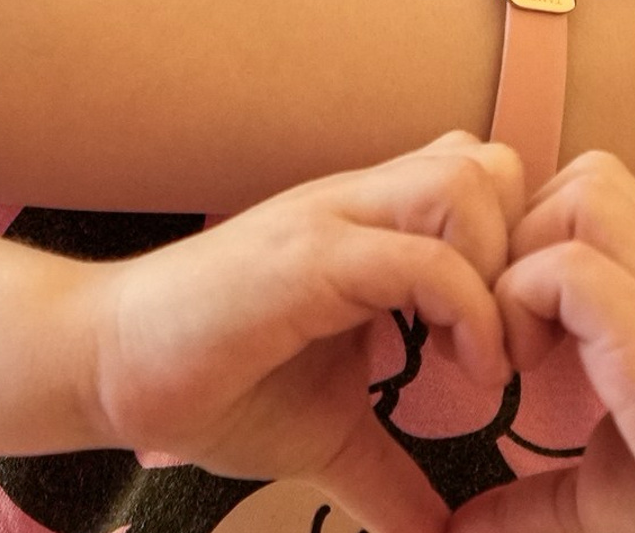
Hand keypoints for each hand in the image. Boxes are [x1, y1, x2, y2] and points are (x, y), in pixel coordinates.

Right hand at [80, 135, 523, 532]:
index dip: (522, 252)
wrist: (108, 366)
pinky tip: (458, 374)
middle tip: (518, 343)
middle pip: (492, 163)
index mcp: (372, 228)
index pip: (486, 179)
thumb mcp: (328, 433)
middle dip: (526, 250)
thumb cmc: (212, 383)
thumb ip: (387, 472)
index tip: (519, 343)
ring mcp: (334, 220)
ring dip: (499, 271)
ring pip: (467, 181)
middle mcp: (361, 204)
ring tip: (488, 357)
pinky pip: (419, 255)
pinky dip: (463, 310)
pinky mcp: (308, 256)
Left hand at [454, 152, 634, 532]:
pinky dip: (523, 303)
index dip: (527, 242)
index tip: (499, 328)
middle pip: (591, 172)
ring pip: (586, 187)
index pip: (586, 201)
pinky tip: (524, 375)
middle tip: (501, 320)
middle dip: (527, 229)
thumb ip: (532, 502)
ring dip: (526, 251)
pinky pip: (569, 263)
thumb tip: (462, 528)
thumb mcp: (600, 500)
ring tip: (516, 343)